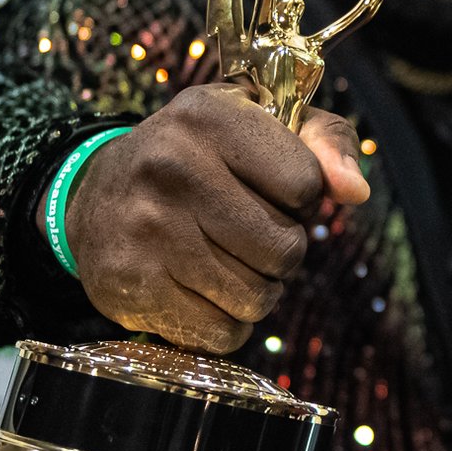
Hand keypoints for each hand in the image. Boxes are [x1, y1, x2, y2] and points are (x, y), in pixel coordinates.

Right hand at [44, 83, 369, 353]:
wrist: (95, 190)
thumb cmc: (203, 154)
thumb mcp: (262, 121)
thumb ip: (325, 142)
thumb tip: (356, 192)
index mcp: (210, 116)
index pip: (306, 185)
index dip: (304, 198)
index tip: (273, 190)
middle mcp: (171, 167)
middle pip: (285, 249)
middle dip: (283, 251)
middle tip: (251, 234)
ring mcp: (145, 228)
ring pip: (257, 297)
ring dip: (257, 290)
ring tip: (227, 260)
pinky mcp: (128, 283)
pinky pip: (221, 334)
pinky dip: (226, 324)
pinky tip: (203, 290)